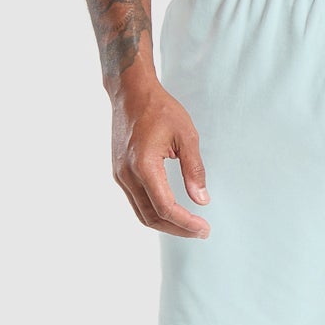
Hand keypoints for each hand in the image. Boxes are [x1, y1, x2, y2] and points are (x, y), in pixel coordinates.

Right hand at [111, 80, 211, 236]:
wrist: (130, 92)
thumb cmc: (159, 109)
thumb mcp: (186, 136)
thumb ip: (194, 170)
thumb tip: (202, 200)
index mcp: (144, 166)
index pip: (165, 207)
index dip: (186, 223)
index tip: (205, 229)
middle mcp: (127, 175)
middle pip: (151, 217)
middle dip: (178, 229)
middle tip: (201, 232)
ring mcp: (120, 175)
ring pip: (142, 213)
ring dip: (166, 223)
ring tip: (189, 226)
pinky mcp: (119, 173)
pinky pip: (136, 201)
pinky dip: (154, 212)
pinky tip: (172, 211)